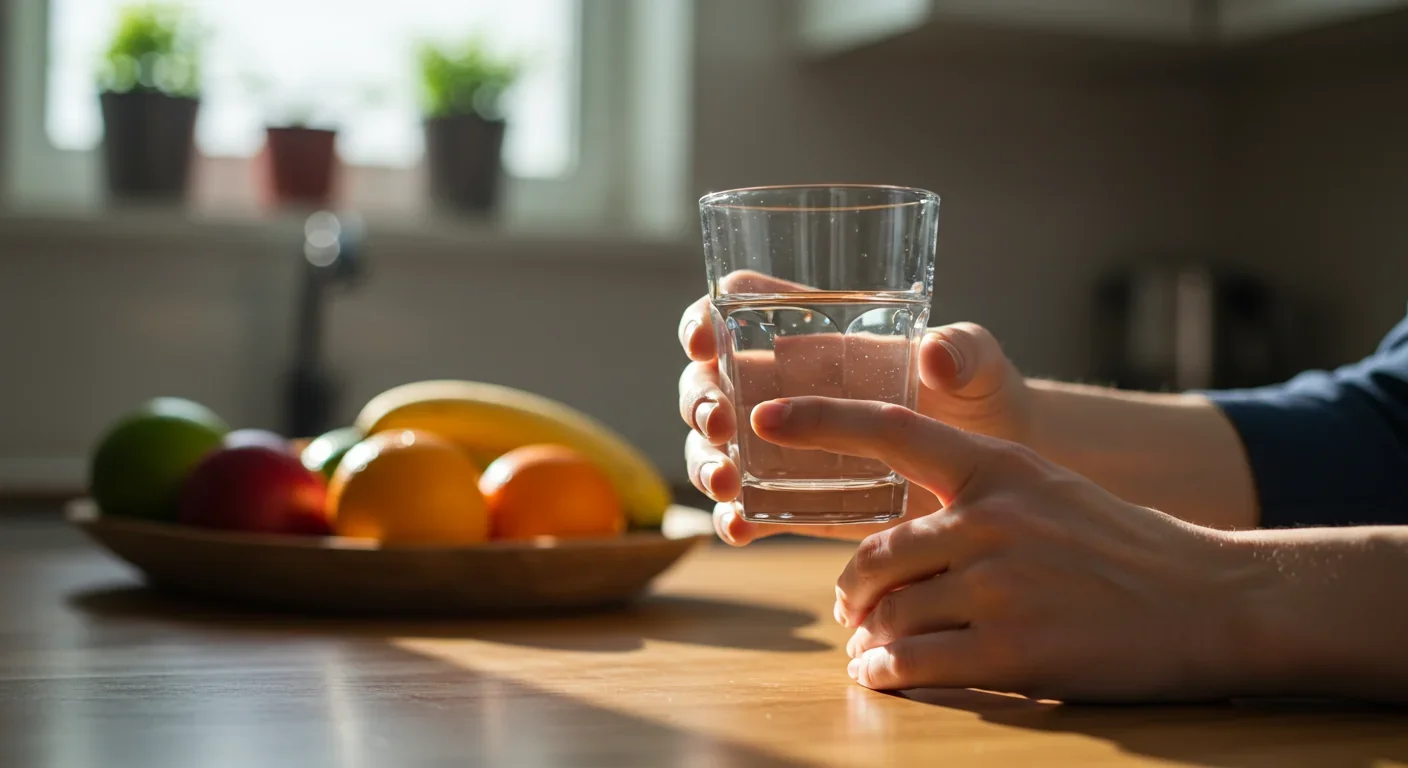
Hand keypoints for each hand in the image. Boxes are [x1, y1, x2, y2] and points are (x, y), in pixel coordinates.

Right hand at [678, 272, 1029, 544]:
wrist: (996, 474)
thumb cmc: (981, 397)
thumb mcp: (979, 364)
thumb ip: (964, 350)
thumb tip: (937, 355)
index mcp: (816, 336)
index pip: (738, 309)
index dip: (706, 319)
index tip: (705, 339)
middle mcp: (785, 389)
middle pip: (708, 383)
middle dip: (698, 401)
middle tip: (720, 423)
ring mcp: (783, 449)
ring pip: (714, 449)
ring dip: (706, 463)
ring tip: (726, 484)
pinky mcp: (796, 502)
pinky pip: (747, 510)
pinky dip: (734, 520)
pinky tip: (741, 527)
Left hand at [750, 396, 1264, 701]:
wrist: (1212, 600)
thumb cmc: (1121, 547)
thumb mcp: (1046, 490)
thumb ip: (972, 498)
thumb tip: (892, 540)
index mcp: (998, 467)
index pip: (891, 428)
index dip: (818, 420)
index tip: (763, 416)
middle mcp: (992, 518)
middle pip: (874, 554)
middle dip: (852, 590)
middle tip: (850, 609)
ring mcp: (1002, 585)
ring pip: (890, 613)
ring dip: (867, 637)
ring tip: (868, 648)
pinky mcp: (1015, 651)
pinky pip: (914, 662)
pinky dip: (886, 672)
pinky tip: (883, 674)